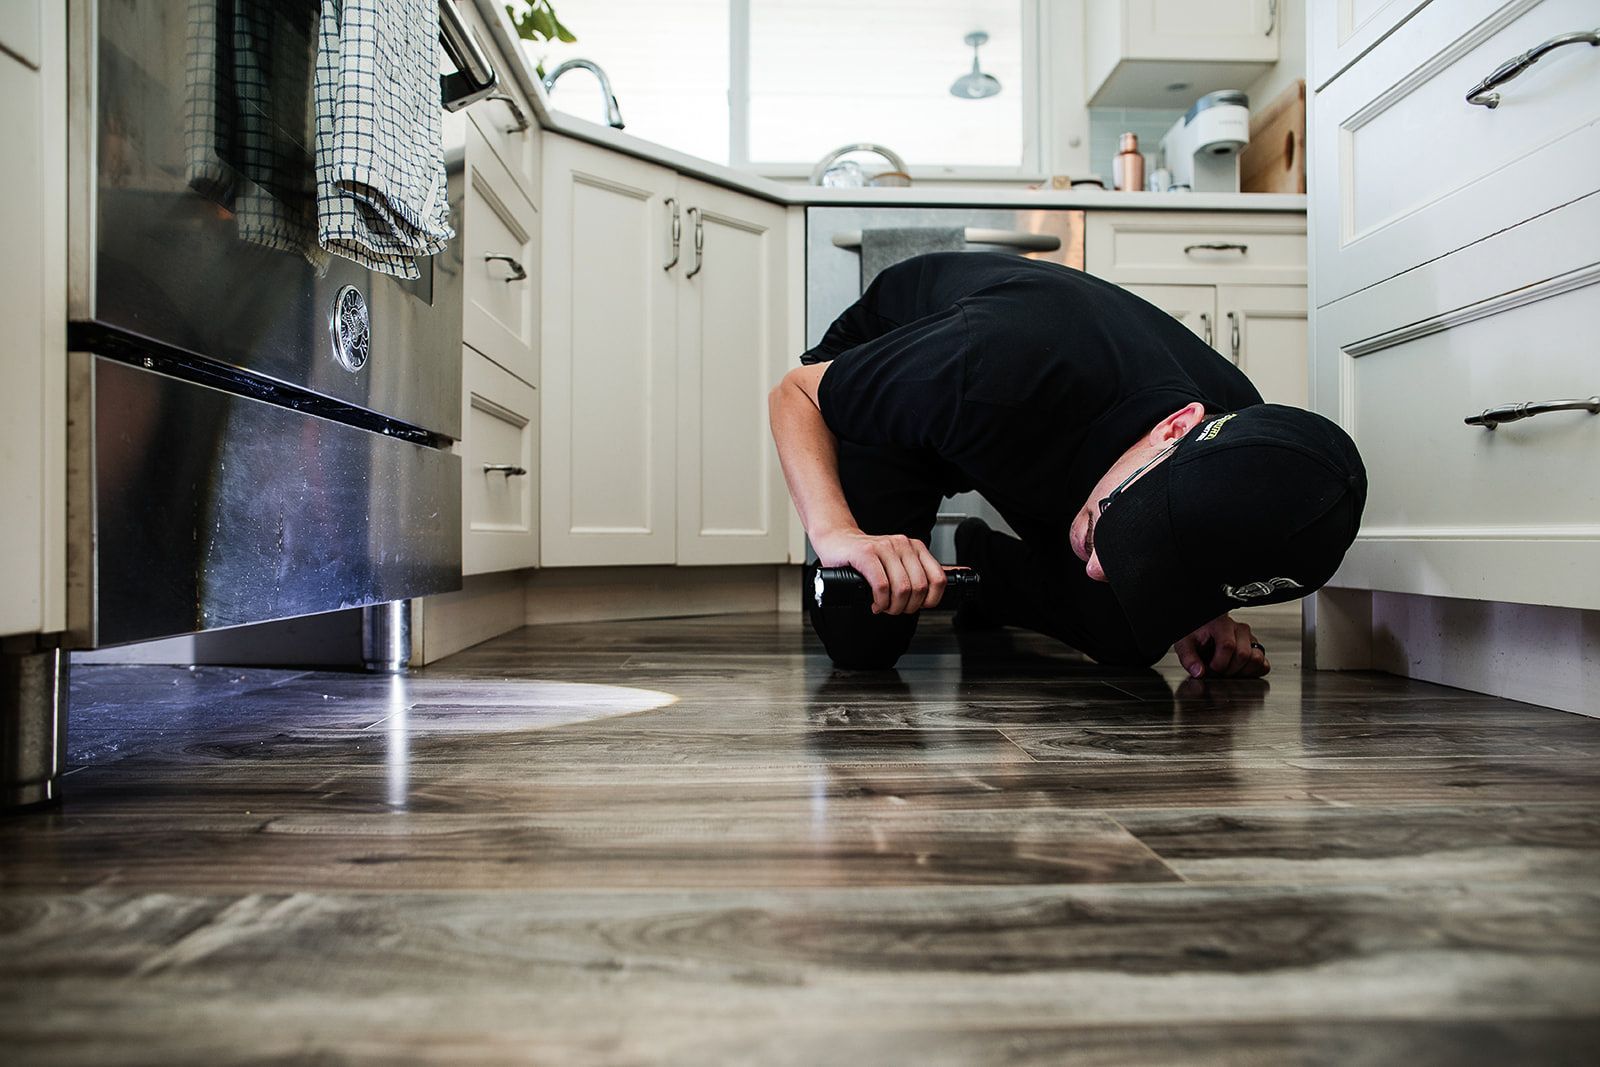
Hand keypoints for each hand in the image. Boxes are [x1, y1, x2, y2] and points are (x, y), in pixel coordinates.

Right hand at [811, 527, 945, 614]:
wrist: (836, 541)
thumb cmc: (866, 557)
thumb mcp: (896, 563)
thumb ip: (918, 572)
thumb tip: (950, 580)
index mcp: (915, 548)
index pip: (938, 579)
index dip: (931, 600)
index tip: (918, 606)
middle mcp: (903, 545)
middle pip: (919, 588)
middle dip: (908, 607)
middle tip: (895, 609)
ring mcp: (884, 548)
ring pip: (902, 589)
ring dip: (893, 607)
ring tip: (884, 606)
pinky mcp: (866, 554)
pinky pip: (882, 585)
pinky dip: (880, 601)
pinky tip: (875, 602)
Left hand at [1174, 614, 1269, 678]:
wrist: (1204, 629)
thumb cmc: (1195, 633)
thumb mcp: (1185, 643)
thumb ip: (1189, 657)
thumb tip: (1198, 672)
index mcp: (1222, 624)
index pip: (1228, 646)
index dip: (1219, 663)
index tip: (1209, 669)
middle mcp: (1240, 629)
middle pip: (1243, 655)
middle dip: (1229, 670)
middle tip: (1217, 671)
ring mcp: (1250, 639)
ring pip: (1257, 659)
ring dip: (1242, 672)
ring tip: (1228, 671)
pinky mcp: (1256, 649)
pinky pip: (1264, 665)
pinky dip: (1253, 673)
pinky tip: (1239, 672)